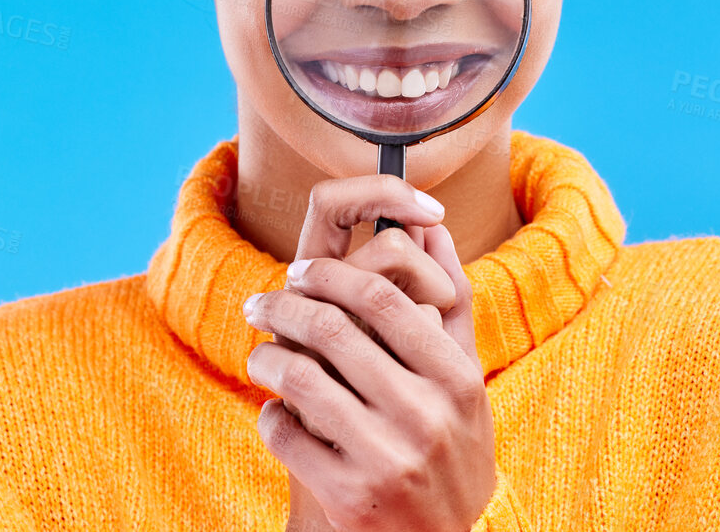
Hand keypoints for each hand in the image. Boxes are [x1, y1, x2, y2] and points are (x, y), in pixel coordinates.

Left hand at [242, 175, 493, 531]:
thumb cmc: (448, 446)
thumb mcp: (462, 379)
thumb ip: (449, 301)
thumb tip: (428, 223)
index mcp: (457, 378)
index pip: (381, 293)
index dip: (329, 273)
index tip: (299, 272)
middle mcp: (427, 415)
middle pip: (331, 327)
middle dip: (281, 306)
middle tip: (256, 304)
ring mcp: (388, 458)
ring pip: (297, 376)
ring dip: (265, 359)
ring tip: (260, 358)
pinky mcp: (349, 495)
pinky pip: (283, 431)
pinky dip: (270, 415)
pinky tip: (279, 415)